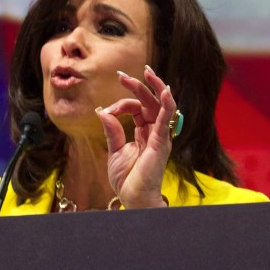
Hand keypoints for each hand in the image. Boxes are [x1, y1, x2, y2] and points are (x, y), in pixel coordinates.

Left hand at [95, 65, 175, 207]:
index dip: (121, 104)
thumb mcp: (114, 151)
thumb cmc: (127, 178)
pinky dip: (167, 104)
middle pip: (149, 102)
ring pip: (161, 105)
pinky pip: (167, 120)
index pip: (136, 108)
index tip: (106, 111)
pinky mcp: (161, 142)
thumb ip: (111, 131)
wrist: (133, 197)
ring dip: (154, 88)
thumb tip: (102, 111)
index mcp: (144, 132)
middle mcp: (154, 132)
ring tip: (146, 73)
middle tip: (122, 75)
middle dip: (137, 86)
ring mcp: (159, 136)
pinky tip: (164, 91)